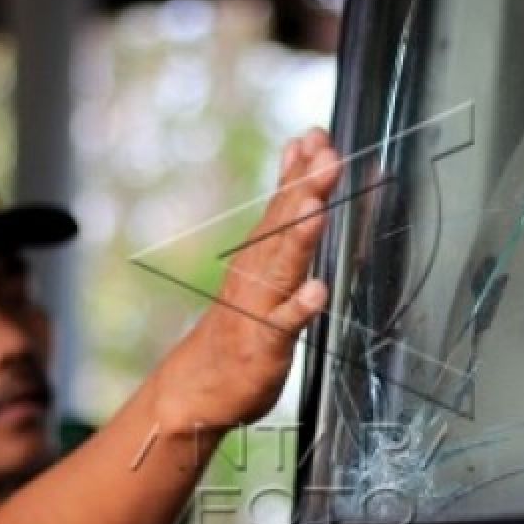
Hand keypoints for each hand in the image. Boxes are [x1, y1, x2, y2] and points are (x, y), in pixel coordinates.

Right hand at [159, 129, 340, 432]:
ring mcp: (259, 307)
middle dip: (305, 189)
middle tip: (326, 155)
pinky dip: (299, 307)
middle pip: (282, 226)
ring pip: (281, 267)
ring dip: (299, 238)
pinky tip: (317, 291)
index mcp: (259, 254)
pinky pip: (283, 325)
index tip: (317, 135)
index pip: (282, 204)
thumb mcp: (262, 265)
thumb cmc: (238, 326)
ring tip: (316, 208)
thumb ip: (283, 214)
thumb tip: (299, 162)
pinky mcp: (264, 344)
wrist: (196, 387)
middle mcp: (257, 274)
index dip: (300, 170)